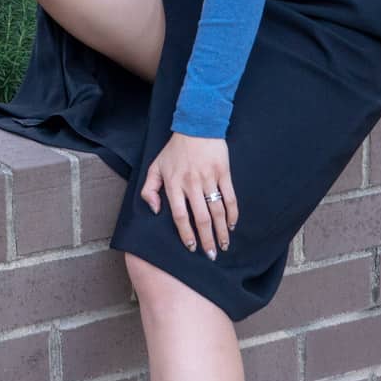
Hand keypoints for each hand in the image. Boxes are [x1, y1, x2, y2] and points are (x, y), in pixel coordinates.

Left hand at [140, 132, 237, 258]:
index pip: (180, 216)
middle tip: (211, 254)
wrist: (197, 126)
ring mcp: (209, 178)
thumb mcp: (155, 167)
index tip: (192, 248)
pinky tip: (232, 225)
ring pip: (217, 210)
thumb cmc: (174, 149)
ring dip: (221, 230)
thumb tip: (155, 211)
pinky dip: (232, 213)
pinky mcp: (223, 172)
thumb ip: (149, 190)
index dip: (186, 235)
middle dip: (207, 239)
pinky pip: (230, 197)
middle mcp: (191, 183)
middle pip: (201, 218)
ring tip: (223, 245)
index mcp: (174, 184)